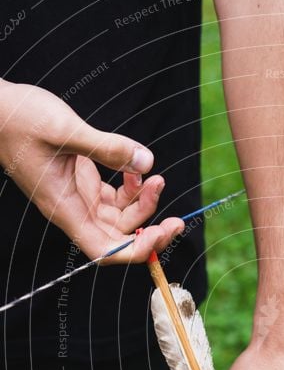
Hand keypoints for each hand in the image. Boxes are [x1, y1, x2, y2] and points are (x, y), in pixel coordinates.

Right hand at [0, 80, 183, 260]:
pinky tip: (135, 168)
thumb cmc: (20, 119)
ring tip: (156, 178)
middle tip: (177, 219)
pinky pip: (113, 196)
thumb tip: (146, 162)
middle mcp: (72, 208)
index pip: (105, 250)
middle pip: (118, 237)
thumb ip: (109, 148)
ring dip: (142, 203)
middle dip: (150, 229)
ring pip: (119, 216)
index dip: (135, 251)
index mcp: (65, 208)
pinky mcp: (80, 181)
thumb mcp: (67, 130)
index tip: (161, 234)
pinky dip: (130, 186)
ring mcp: (77, 196)